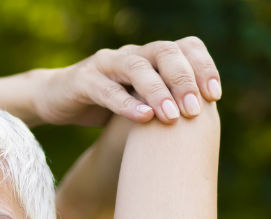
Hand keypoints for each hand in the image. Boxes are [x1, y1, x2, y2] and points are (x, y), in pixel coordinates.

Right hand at [35, 37, 221, 126]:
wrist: (55, 100)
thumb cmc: (104, 105)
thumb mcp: (140, 102)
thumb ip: (165, 103)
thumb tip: (204, 119)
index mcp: (150, 56)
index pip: (186, 47)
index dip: (203, 67)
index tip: (214, 96)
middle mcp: (132, 54)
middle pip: (165, 52)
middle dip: (184, 80)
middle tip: (194, 111)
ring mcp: (106, 64)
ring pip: (137, 67)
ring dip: (158, 91)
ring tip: (172, 117)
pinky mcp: (83, 79)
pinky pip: (107, 88)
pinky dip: (126, 103)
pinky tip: (143, 118)